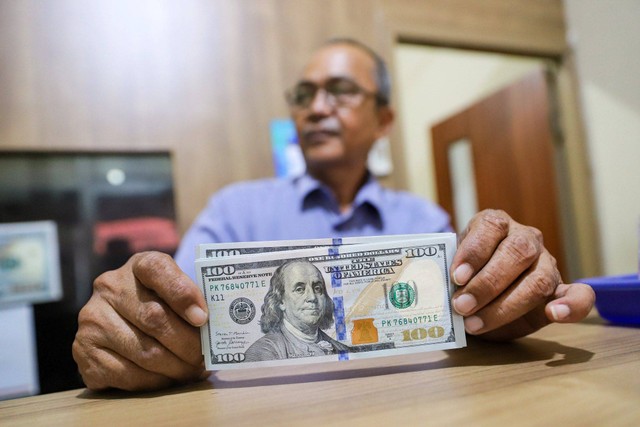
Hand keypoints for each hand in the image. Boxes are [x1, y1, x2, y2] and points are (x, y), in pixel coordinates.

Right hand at [72, 252, 208, 390]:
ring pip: (143, 351)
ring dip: (174, 368)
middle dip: (187, 344)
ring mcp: (92, 318)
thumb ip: (192, 301)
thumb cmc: (160, 304)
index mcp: (138, 265)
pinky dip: (154, 382)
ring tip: (192, 372)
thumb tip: (212, 329)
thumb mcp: (175, 291)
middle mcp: (109, 287)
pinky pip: (126, 374)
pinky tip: (168, 380)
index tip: (202, 318)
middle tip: (205, 359)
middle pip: (154, 318)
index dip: (182, 293)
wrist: (119, 321)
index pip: (157, 269)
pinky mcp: (83, 350)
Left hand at [450, 209, 594, 340]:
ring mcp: (546, 263)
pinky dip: (572, 305)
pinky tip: (555, 314)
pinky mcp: (560, 289)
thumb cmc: (463, 273)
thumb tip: (435, 292)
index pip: (490, 227)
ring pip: (538, 280)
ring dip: (506, 306)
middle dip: (486, 283)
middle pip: (516, 253)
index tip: (456, 276)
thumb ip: (448, 274)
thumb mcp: (452, 267)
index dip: (474, 251)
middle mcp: (525, 238)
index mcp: (495, 223)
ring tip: (475, 324)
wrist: (481, 286)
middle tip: (460, 306)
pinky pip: (579, 295)